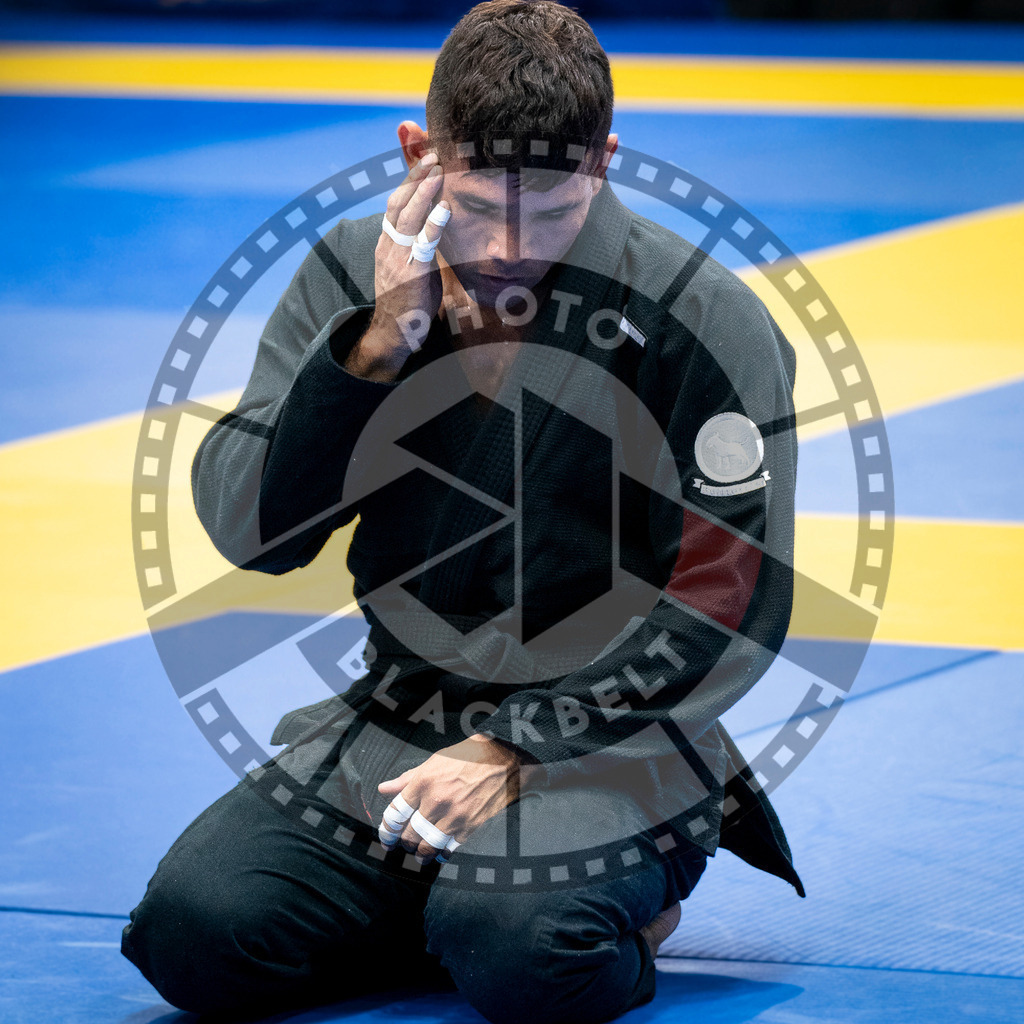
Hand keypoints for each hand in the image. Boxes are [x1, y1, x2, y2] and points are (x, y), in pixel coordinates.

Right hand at [344, 152, 449, 381]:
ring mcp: (397, 259)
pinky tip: (445, 209)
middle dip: (414, 176)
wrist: (394, 334)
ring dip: (423, 191)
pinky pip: (421, 244)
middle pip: (398, 202)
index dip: (408, 180)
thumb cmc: (409, 303)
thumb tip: (440, 228)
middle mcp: (389, 246)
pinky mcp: (409, 275)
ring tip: (438, 171)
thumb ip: (423, 246)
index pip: (396, 203)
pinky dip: (433, 225)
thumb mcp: (415, 267)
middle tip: (433, 153)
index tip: (425, 159)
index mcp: (389, 243)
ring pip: (405, 217)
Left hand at [377, 734, 540, 863]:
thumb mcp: (434, 761)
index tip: (386, 837)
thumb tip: (384, 788)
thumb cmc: (468, 756)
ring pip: (427, 845)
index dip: (386, 829)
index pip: (396, 813)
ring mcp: (454, 815)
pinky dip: (441, 854)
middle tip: (400, 845)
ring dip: (419, 853)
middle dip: (402, 843)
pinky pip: (450, 848)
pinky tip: (438, 854)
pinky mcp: (471, 825)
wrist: (503, 758)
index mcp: (424, 781)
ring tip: (417, 854)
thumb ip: (407, 778)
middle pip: (409, 833)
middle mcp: (437, 800)